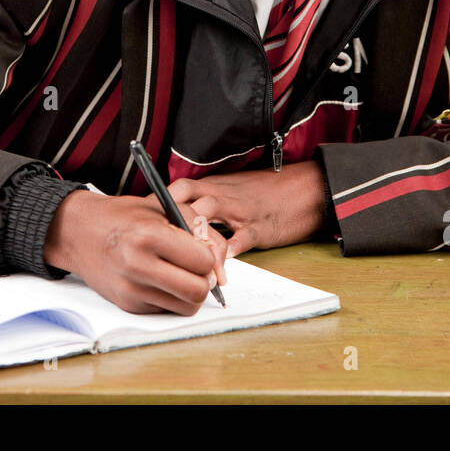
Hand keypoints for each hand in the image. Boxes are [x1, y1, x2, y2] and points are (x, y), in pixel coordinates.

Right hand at [42, 190, 227, 314]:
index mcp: (147, 236)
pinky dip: (171, 298)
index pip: (201, 261)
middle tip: (198, 269)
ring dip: (190, 292)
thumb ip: (199, 228)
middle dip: (205, 280)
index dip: (209, 256)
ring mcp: (131, 290)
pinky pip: (167, 309)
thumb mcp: (164, 207)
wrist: (79, 232)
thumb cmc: (125, 217)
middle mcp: (137, 266)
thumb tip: (220, 266)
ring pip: (185, 307)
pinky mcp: (128, 305)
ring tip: (180, 273)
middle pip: (197, 291)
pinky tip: (158, 279)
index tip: (202, 251)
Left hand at [166, 160, 326, 257]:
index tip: (142, 225)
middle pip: (185, 197)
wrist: (307, 188)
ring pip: (208, 212)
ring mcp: (241, 209)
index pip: (178, 188)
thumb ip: (209, 201)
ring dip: (191, 234)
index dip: (158, 204)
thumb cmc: (267, 193)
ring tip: (181, 256)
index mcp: (215, 185)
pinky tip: (220, 265)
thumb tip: (178, 219)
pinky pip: (242, 236)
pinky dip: (229, 249)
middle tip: (153, 242)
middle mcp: (223, 193)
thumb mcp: (234, 191)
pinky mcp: (260, 226)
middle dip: (166, 218)